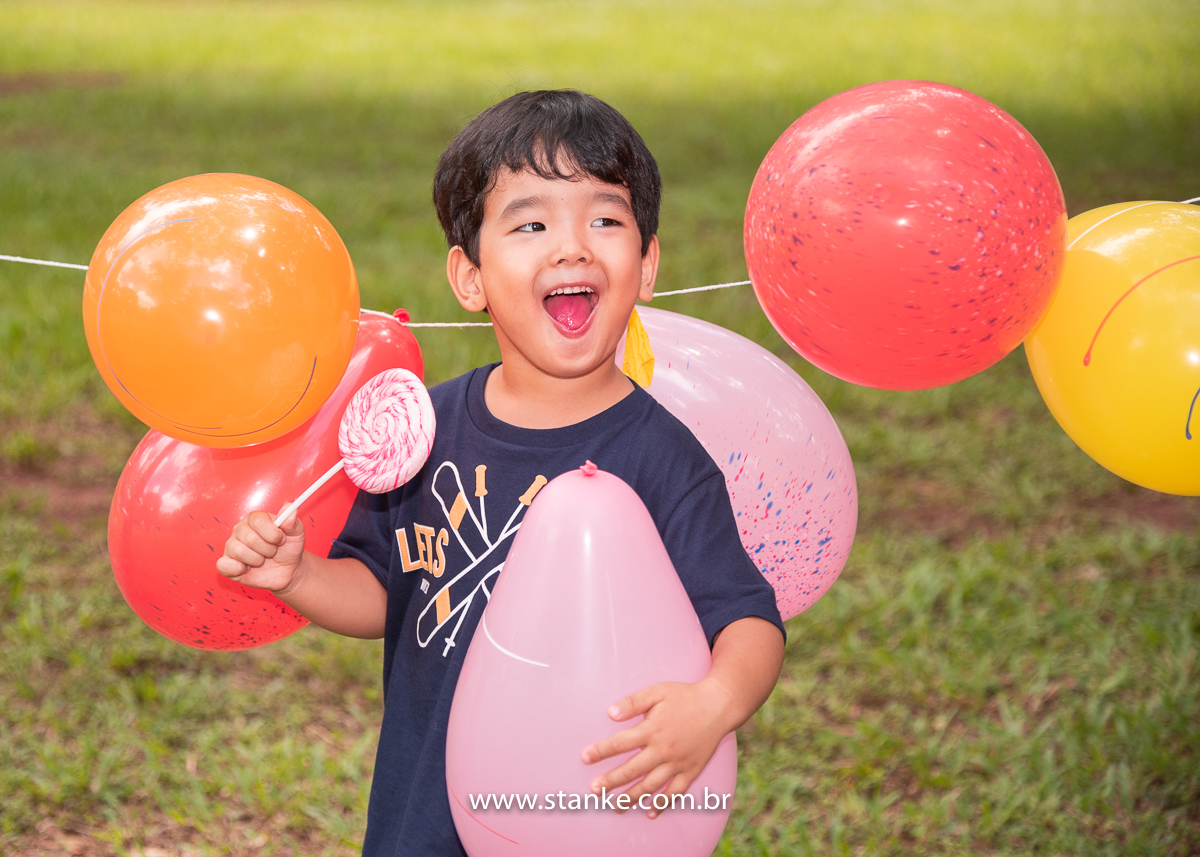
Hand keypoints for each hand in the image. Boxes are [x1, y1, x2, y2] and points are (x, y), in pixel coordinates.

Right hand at [216, 509, 305, 592]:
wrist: (287, 570)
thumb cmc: (289, 548)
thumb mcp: (296, 533)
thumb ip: (292, 521)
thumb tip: (290, 508)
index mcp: (255, 519)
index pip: (258, 520)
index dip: (273, 533)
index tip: (281, 539)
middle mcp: (240, 530)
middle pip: (251, 538)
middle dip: (268, 549)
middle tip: (273, 551)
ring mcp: (231, 546)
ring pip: (240, 552)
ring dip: (258, 560)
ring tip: (263, 560)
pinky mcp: (227, 564)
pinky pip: (224, 565)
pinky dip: (239, 570)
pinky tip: (248, 569)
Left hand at [581, 677, 735, 818]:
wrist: (718, 706)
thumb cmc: (685, 697)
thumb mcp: (658, 691)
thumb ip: (633, 702)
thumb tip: (610, 713)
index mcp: (653, 729)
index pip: (620, 743)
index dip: (601, 751)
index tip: (585, 758)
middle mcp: (664, 749)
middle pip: (632, 770)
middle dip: (611, 781)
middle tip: (595, 790)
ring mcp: (678, 763)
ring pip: (651, 786)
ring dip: (632, 798)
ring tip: (615, 806)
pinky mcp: (691, 770)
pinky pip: (675, 792)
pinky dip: (663, 804)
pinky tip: (650, 812)